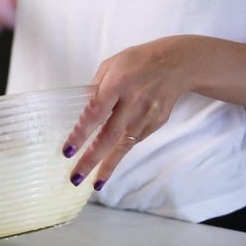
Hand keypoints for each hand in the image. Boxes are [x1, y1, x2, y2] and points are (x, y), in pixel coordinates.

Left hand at [62, 36, 194, 190]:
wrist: (178, 64)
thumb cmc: (138, 62)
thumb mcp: (111, 65)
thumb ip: (95, 88)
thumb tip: (83, 112)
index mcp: (118, 83)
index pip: (95, 113)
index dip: (81, 134)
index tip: (68, 151)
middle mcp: (133, 102)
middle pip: (109, 136)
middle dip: (91, 159)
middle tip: (76, 178)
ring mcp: (147, 115)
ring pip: (124, 146)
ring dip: (108, 166)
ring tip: (93, 183)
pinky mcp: (156, 123)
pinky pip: (134, 141)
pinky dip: (121, 154)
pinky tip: (109, 165)